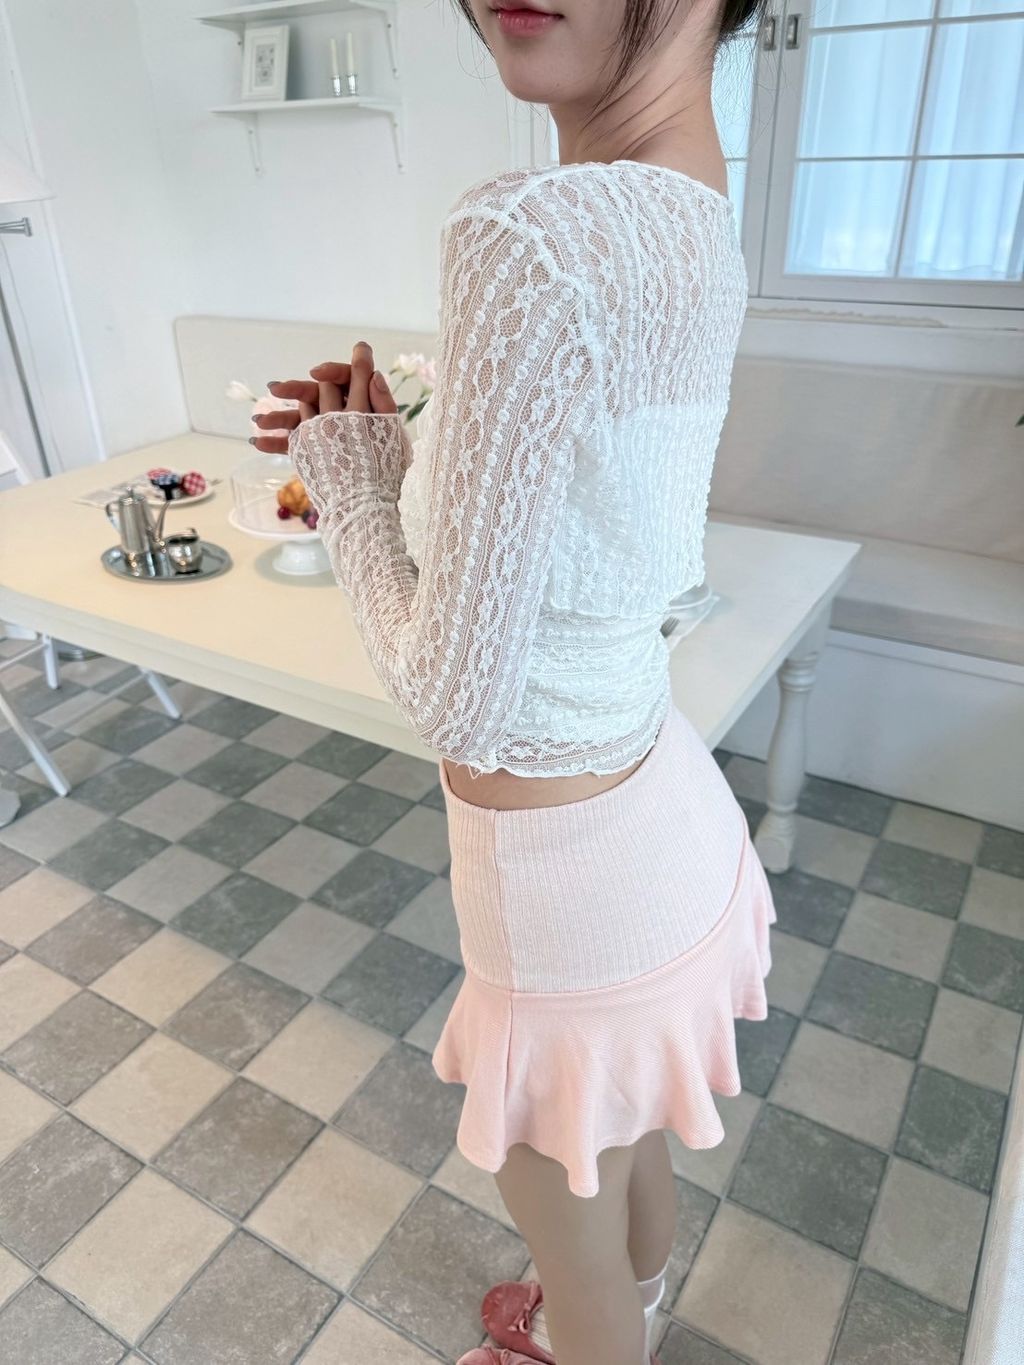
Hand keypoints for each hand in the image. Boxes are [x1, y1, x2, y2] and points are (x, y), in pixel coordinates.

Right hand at [250, 340, 397, 453]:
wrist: (370, 496)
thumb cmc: (386, 461)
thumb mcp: (389, 431)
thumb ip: (383, 404)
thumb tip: (375, 374)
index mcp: (357, 399)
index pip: (342, 377)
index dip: (331, 371)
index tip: (317, 372)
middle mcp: (336, 408)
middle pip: (313, 393)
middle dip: (294, 389)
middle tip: (275, 389)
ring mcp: (320, 427)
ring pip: (298, 416)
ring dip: (278, 416)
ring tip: (259, 421)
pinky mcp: (309, 446)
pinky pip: (290, 441)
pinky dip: (275, 442)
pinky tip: (257, 442)